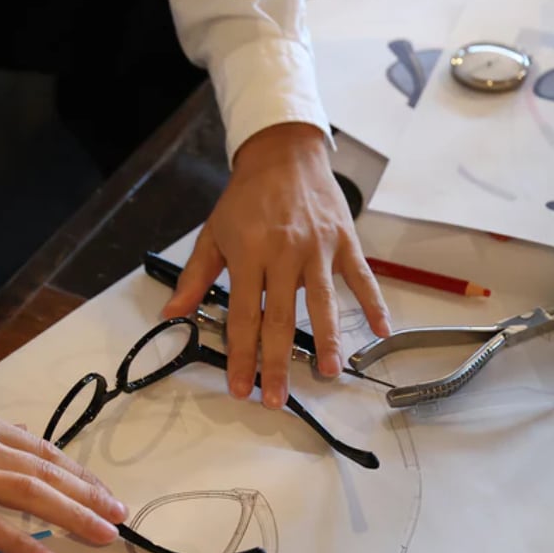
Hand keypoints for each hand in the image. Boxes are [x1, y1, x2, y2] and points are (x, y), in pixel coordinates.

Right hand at [0, 380, 127, 552]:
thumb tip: (4, 454)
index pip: (43, 451)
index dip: (78, 474)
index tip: (104, 493)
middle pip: (48, 471)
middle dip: (89, 495)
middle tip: (120, 516)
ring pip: (31, 495)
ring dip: (73, 516)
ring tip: (104, 534)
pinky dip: (23, 543)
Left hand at [162, 122, 390, 408]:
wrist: (284, 153)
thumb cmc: (247, 196)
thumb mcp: (213, 233)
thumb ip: (195, 277)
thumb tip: (172, 314)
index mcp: (249, 255)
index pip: (244, 316)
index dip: (241, 356)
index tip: (241, 388)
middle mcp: (284, 254)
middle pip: (281, 319)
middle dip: (278, 363)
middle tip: (278, 399)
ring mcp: (318, 249)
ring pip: (324, 303)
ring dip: (328, 341)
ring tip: (329, 372)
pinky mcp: (344, 242)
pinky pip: (361, 278)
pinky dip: (374, 305)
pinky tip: (380, 332)